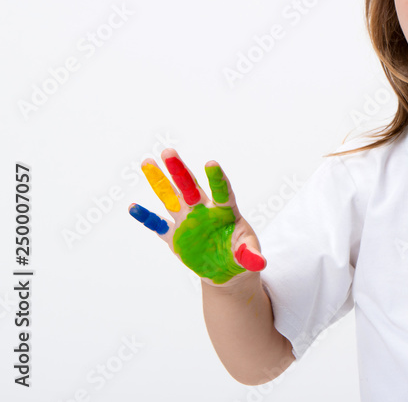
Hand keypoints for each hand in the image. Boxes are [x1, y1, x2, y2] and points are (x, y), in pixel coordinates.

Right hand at [128, 148, 265, 285]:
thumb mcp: (249, 255)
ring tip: (147, 161)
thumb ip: (251, 255)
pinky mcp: (175, 236)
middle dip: (179, 170)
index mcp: (226, 210)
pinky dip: (146, 217)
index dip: (217, 179)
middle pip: (190, 187)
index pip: (221, 191)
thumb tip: (259, 263)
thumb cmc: (240, 255)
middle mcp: (204, 210)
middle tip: (168, 151)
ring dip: (159, 181)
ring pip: (171, 197)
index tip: (211, 163)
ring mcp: (187, 221)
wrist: (226, 270)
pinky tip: (133, 207)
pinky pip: (157, 225)